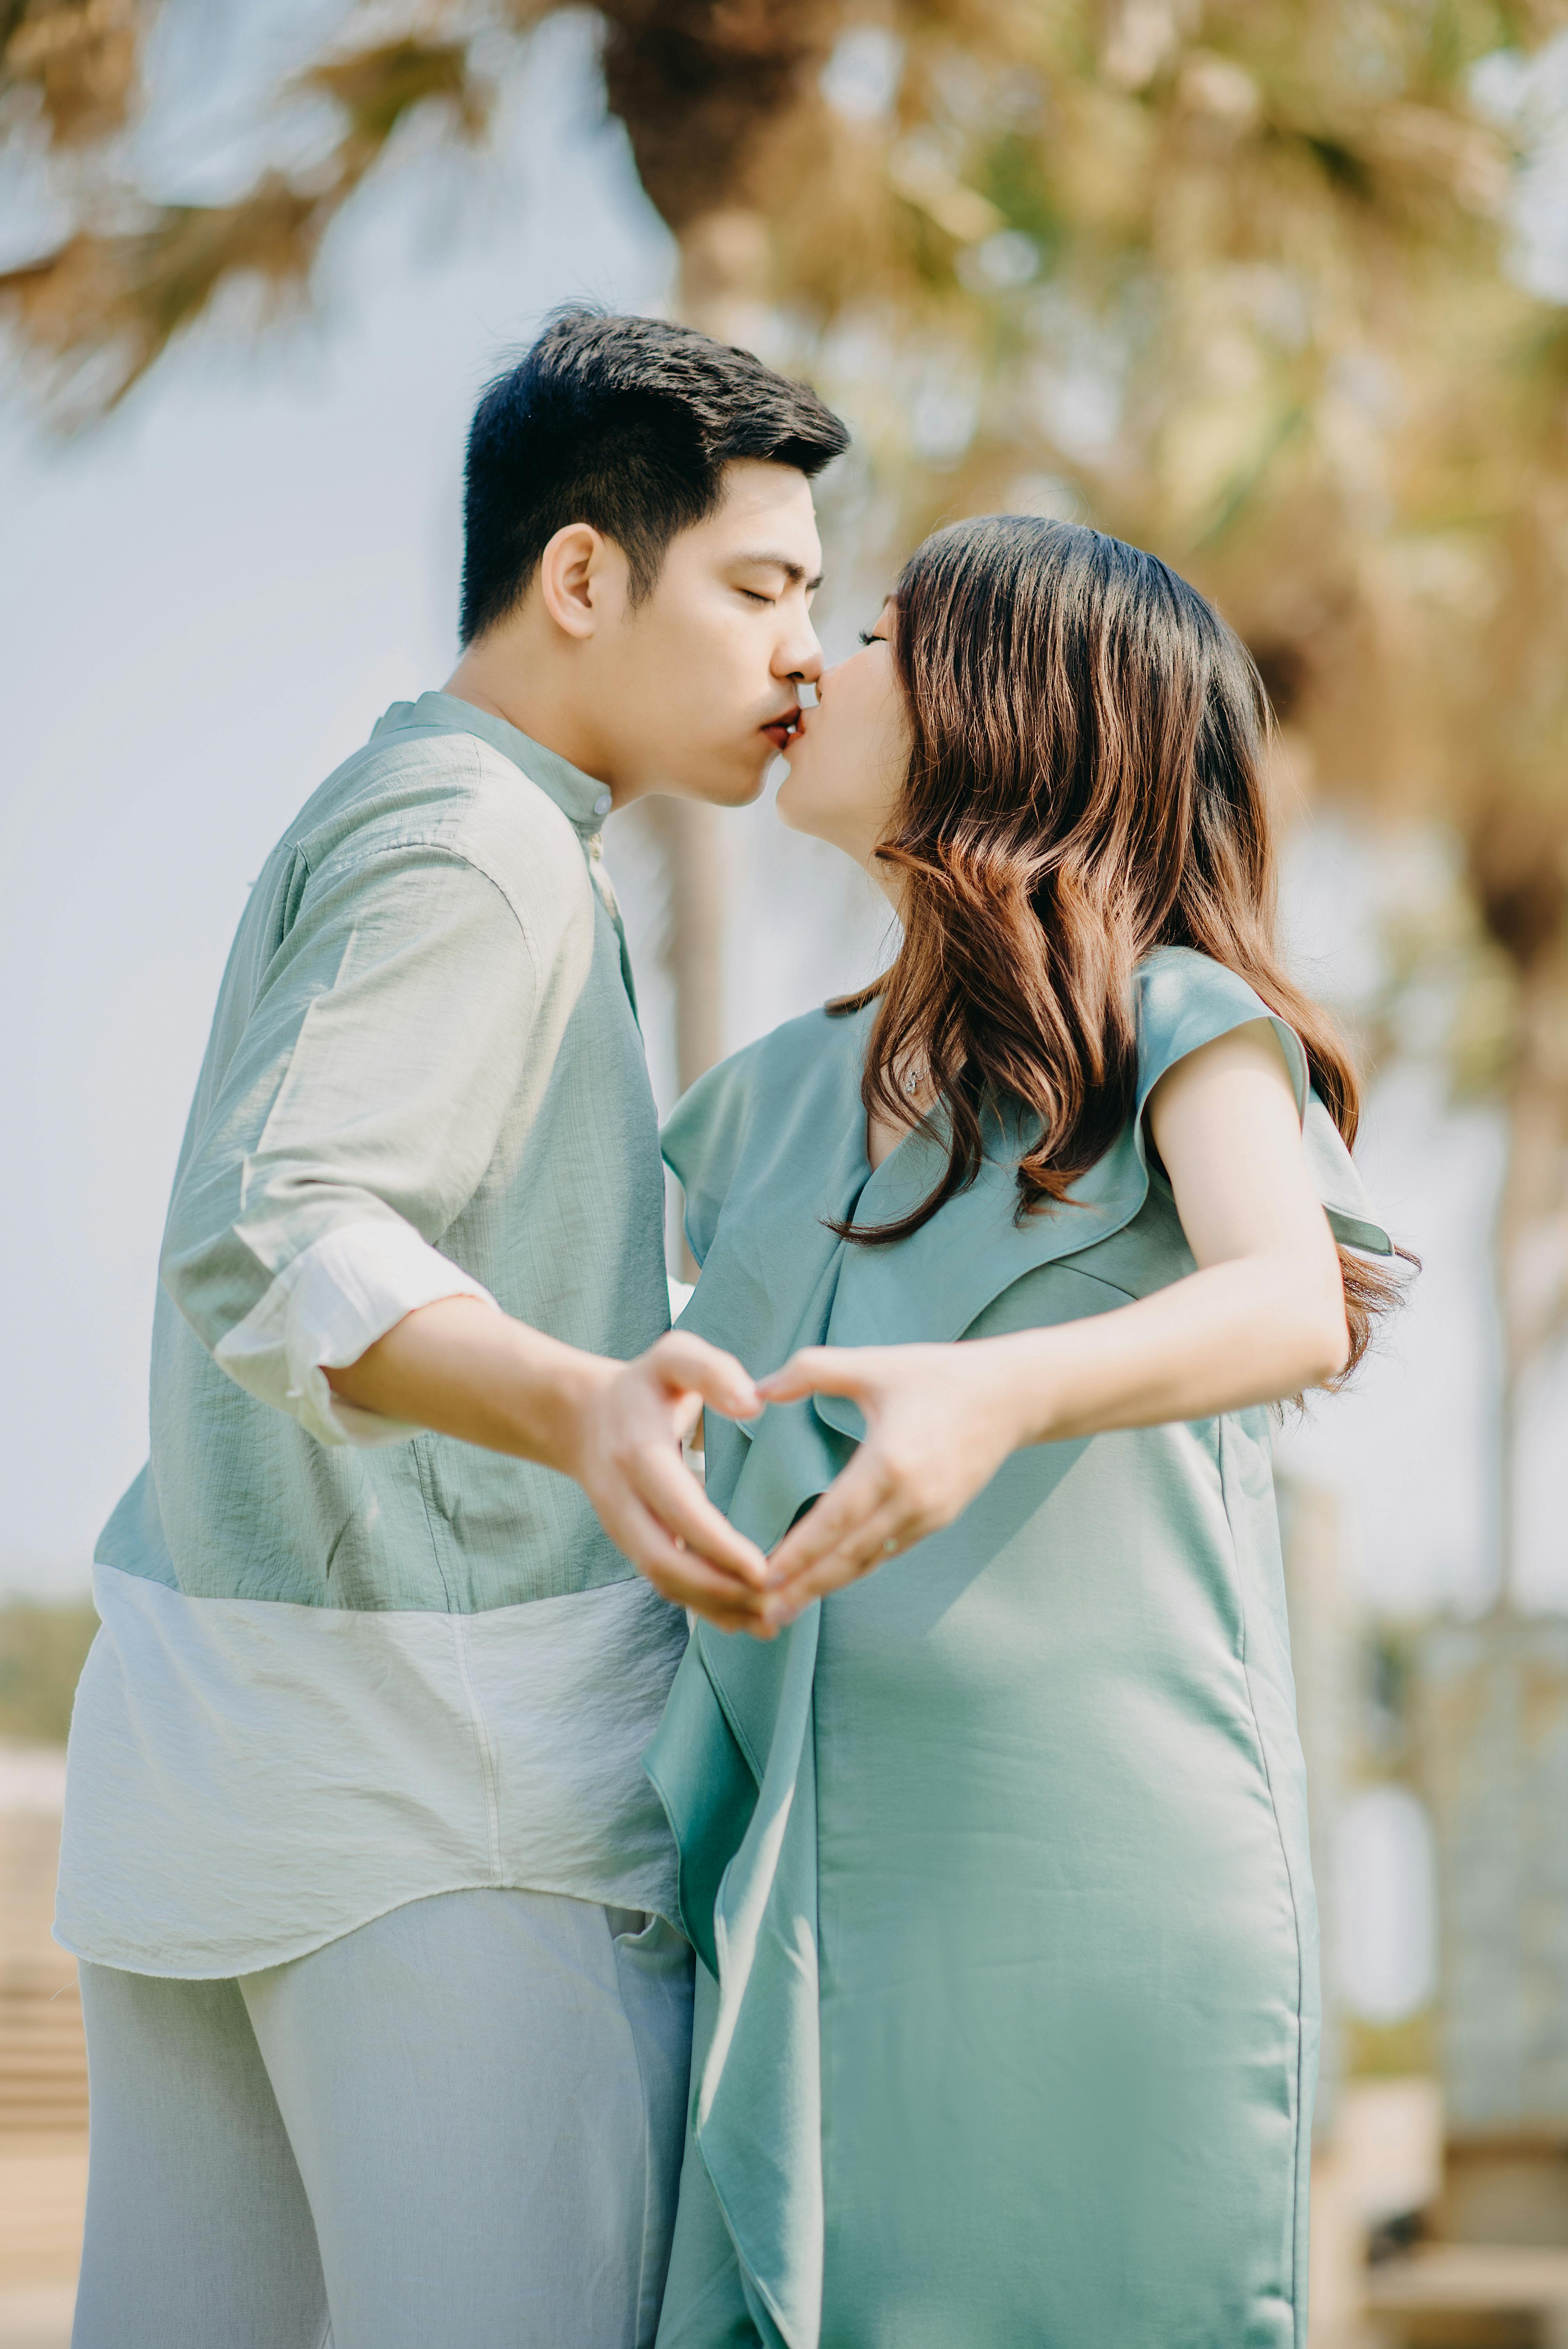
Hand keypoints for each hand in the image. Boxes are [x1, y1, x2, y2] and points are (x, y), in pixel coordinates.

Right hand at [566, 1332, 773, 1633]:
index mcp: (638, 1453)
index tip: (763, 1568)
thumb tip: (752, 1403)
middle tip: (776, 1602)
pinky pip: (664, 1584)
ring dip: (714, 1608)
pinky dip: (703, 1608)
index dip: (717, 1545)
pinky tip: (746, 1619)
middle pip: (664, 1563)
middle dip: (719, 1592)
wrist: (581, 1416)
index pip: (678, 1510)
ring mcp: (623, 1527)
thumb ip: (711, 1369)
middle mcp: (623, 1498)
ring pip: (663, 1582)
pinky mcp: (632, 1543)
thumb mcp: (674, 1357)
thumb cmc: (645, 1385)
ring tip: (772, 1620)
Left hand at [754, 1339, 1034, 1624]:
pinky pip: (891, 1551)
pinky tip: (831, 1579)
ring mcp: (929, 1514)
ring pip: (869, 1560)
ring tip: (789, 1608)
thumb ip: (810, 1370)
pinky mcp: (940, 1519)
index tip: (763, 1578)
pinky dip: (858, 1567)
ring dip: (828, 1585)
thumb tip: (756, 1389)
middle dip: (805, 1587)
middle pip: (848, 1555)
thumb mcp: (873, 1364)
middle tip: (765, 1614)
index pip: (834, 1521)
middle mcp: (911, 1498)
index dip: (798, 1553)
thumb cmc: (938, 1375)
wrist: (1011, 1397)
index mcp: (889, 1462)